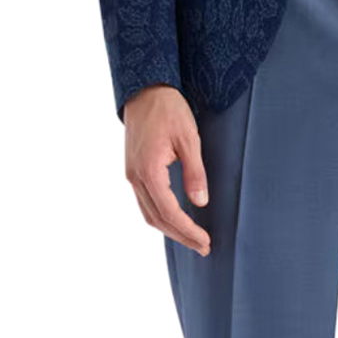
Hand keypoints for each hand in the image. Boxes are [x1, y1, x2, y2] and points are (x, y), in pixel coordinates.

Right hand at [123, 84, 210, 254]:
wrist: (145, 90)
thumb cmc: (169, 110)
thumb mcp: (189, 139)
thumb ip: (195, 173)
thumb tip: (201, 202)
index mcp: (148, 171)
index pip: (169, 212)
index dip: (188, 230)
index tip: (205, 241)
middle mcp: (135, 177)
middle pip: (157, 219)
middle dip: (181, 236)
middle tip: (204, 247)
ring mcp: (132, 175)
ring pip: (149, 213)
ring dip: (170, 229)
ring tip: (193, 239)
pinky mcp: (134, 171)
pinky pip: (146, 202)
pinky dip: (161, 216)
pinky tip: (177, 220)